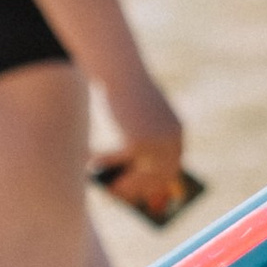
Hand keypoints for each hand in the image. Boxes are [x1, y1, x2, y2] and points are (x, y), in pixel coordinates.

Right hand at [93, 71, 186, 221]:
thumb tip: (134, 167)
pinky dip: (105, 163)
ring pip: (141, 176)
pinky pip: (120, 162)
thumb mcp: (140, 114)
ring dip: (122, 184)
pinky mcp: (139, 142)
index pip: (172, 166)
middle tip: (120, 195)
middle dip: (138, 188)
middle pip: (159, 176)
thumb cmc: (127, 90)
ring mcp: (158, 142)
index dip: (157, 181)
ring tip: (106, 188)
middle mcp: (172, 139)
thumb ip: (144, 136)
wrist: (122, 71)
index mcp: (177, 131)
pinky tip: (90, 163)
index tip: (144, 192)